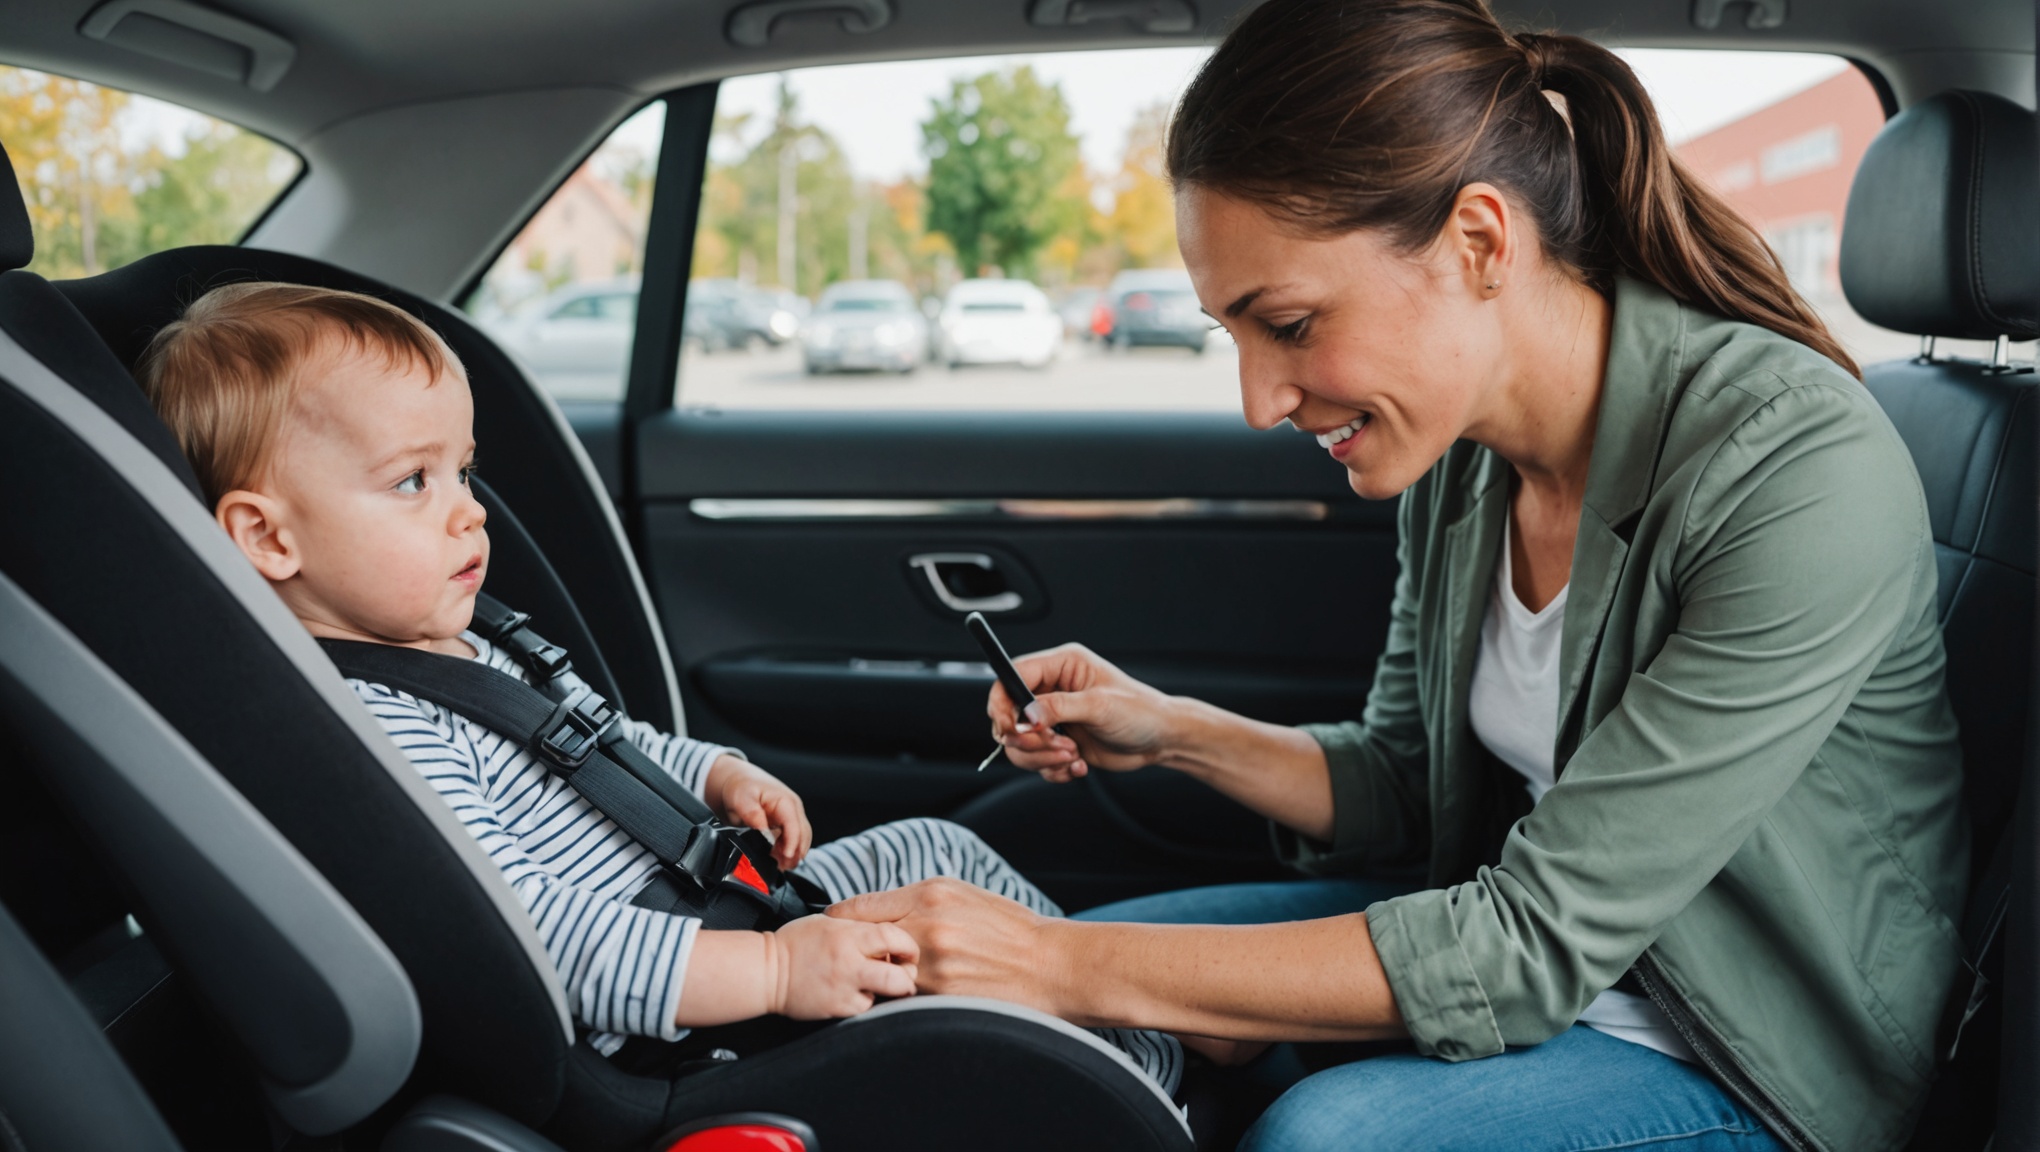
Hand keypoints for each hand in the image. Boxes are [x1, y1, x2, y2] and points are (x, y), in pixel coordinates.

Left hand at [705, 755, 810, 868]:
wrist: (739, 781)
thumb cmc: (742, 786)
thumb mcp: (743, 798)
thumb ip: (753, 815)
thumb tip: (763, 832)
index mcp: (786, 801)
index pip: (795, 826)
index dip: (792, 843)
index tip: (786, 856)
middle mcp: (793, 809)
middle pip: (803, 835)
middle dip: (795, 852)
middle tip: (783, 866)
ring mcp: (790, 817)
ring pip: (800, 839)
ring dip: (792, 854)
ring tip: (780, 866)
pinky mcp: (785, 824)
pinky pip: (791, 840)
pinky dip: (786, 851)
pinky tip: (777, 859)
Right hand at [767, 914, 918, 1018]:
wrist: (769, 971)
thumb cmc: (800, 941)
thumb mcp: (833, 922)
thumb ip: (863, 926)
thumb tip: (894, 936)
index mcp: (849, 935)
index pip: (894, 938)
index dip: (908, 945)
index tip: (908, 950)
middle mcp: (849, 962)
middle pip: (901, 976)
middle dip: (909, 976)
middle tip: (906, 973)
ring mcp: (844, 988)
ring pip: (887, 995)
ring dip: (889, 990)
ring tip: (880, 982)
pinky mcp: (838, 1008)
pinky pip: (867, 1007)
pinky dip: (868, 1000)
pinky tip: (856, 992)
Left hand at [827, 878, 1065, 1014]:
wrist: (1050, 964)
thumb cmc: (1010, 928)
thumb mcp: (964, 895)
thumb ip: (919, 899)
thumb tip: (880, 908)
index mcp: (930, 894)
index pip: (861, 906)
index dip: (839, 918)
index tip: (830, 925)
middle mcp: (926, 926)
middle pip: (863, 942)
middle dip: (853, 950)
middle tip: (845, 958)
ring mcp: (932, 965)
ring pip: (881, 973)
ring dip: (876, 978)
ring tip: (875, 980)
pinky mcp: (942, 997)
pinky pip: (904, 999)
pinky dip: (900, 999)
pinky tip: (906, 999)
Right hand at [988, 644, 1179, 781]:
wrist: (1161, 740)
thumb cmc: (1140, 711)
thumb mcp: (1099, 705)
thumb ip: (1058, 707)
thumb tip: (1024, 716)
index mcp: (1061, 666)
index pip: (1010, 677)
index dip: (1000, 703)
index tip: (1007, 728)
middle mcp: (1052, 689)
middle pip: (1009, 715)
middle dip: (1027, 739)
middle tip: (1056, 746)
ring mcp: (1054, 718)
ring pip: (1020, 743)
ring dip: (1042, 757)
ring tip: (1073, 756)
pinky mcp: (1059, 742)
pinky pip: (1036, 761)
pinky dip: (1053, 769)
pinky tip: (1079, 765)